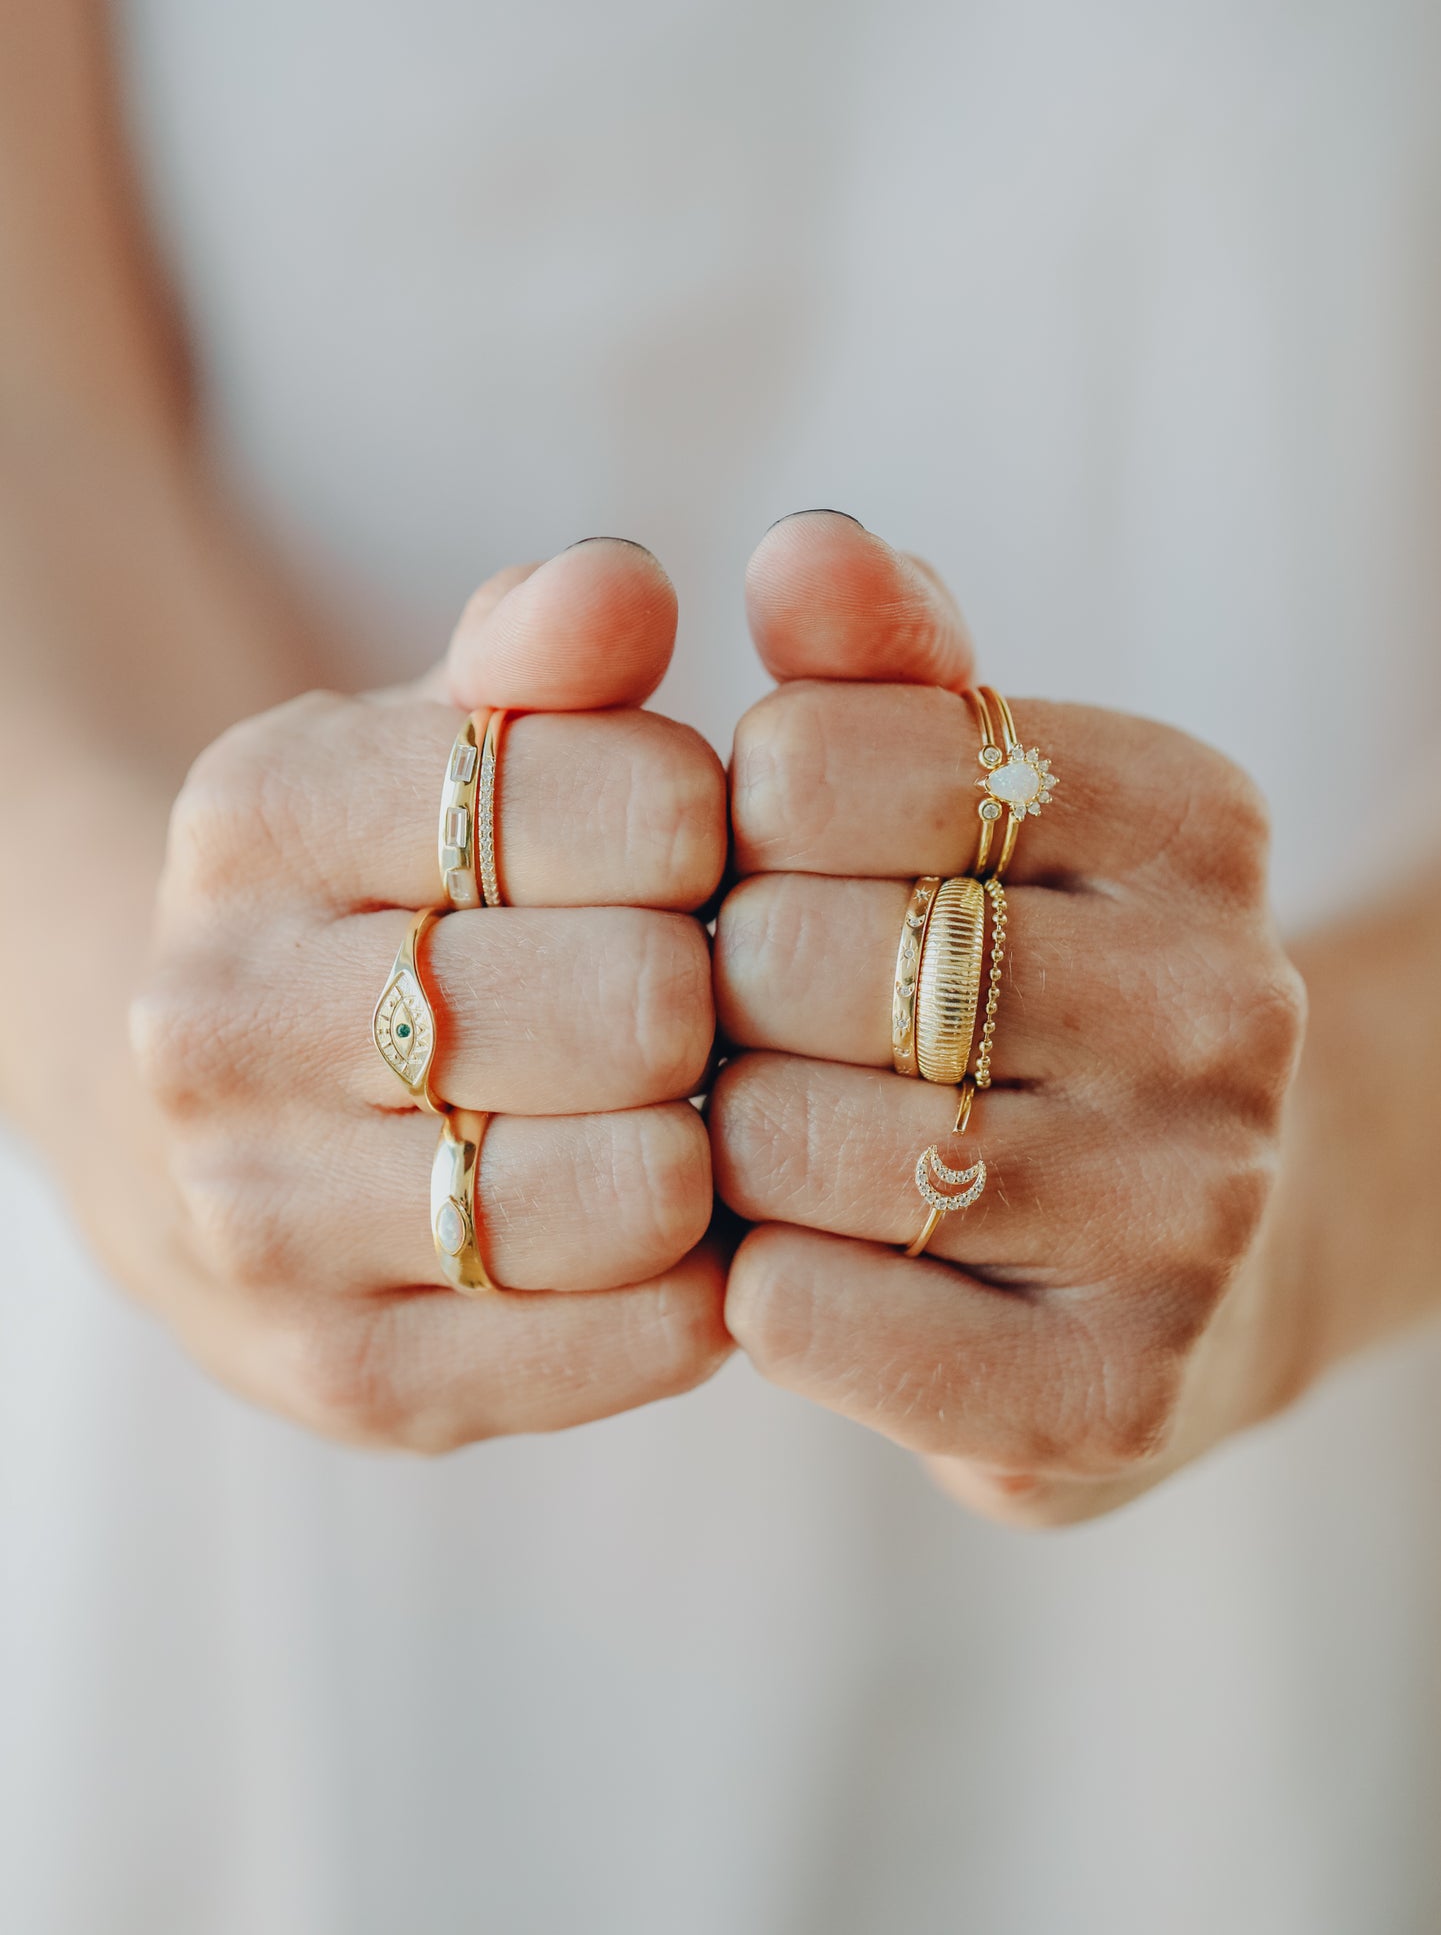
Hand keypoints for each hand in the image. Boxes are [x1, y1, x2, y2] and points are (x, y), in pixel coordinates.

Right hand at [126, 539, 730, 1447]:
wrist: (200, 1110)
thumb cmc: (387, 895)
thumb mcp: (438, 738)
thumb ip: (543, 644)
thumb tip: (630, 583)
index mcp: (255, 815)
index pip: (604, 794)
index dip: (703, 820)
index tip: (688, 843)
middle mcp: (221, 1020)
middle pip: (635, 1002)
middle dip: (715, 987)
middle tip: (702, 988)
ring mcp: (267, 1218)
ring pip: (635, 1188)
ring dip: (717, 1141)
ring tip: (689, 1102)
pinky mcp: (349, 1378)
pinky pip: (633, 1337)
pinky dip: (705, 1279)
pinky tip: (681, 1222)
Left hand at [711, 513, 1307, 1524]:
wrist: (1184, 1253)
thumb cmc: (1018, 990)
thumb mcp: (973, 801)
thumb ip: (885, 666)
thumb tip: (805, 547)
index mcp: (1194, 819)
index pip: (846, 757)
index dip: (743, 810)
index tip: (760, 852)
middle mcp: (1231, 1007)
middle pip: (815, 956)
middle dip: (724, 987)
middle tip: (731, 1014)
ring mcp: (1198, 1211)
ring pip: (815, 1144)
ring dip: (727, 1142)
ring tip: (748, 1135)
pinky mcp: (1122, 1388)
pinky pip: (822, 1317)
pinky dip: (753, 1284)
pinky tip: (774, 1259)